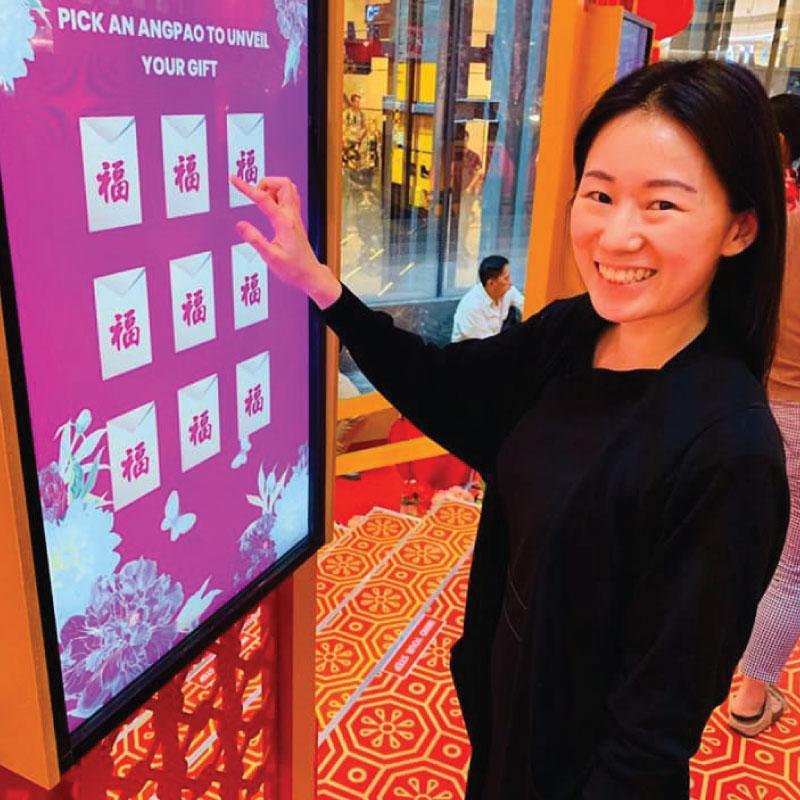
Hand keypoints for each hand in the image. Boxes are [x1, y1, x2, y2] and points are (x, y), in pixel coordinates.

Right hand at [230, 175, 341, 308]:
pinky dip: (278, 195)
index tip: (234, 180)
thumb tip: (240, 225)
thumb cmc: (293, 269)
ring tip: (262, 201)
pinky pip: (290, 198)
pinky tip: (270, 207)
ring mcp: (296, 217)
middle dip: (265, 183)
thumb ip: (254, 240)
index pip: (263, 198)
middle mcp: (292, 216)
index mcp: (284, 223)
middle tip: (255, 196)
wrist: (310, 275)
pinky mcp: (296, 220)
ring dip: (273, 188)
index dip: (246, 187)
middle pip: (283, 183)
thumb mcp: (270, 257)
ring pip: (288, 188)